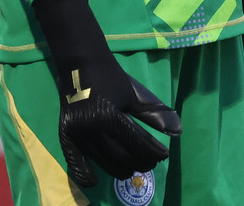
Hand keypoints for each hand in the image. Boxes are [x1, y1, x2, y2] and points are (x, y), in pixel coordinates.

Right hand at [33, 0, 180, 186]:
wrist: (81, 62)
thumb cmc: (111, 76)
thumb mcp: (135, 94)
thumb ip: (155, 114)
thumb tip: (178, 131)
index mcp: (110, 115)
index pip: (137, 144)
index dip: (153, 152)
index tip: (164, 155)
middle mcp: (92, 128)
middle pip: (121, 158)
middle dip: (140, 162)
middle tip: (149, 162)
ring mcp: (78, 133)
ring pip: (103, 162)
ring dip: (121, 169)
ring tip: (133, 167)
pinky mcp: (66, 134)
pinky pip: (75, 162)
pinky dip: (85, 174)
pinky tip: (95, 181)